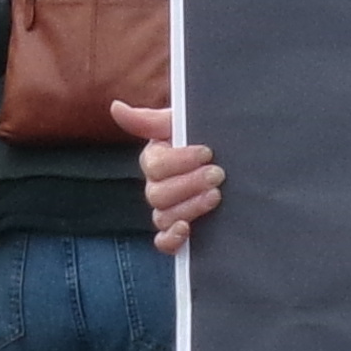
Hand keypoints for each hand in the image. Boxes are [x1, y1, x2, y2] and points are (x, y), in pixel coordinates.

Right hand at [116, 99, 220, 254]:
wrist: (233, 154)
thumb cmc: (204, 137)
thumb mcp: (181, 123)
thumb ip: (150, 120)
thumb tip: (116, 107)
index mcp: (155, 161)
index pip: (155, 166)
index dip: (180, 161)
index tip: (207, 152)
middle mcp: (157, 188)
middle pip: (157, 194)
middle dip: (189, 184)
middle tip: (217, 174)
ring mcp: (168, 211)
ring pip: (163, 217)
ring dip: (189, 207)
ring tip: (215, 195)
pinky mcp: (179, 232)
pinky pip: (163, 242)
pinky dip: (171, 238)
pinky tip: (185, 229)